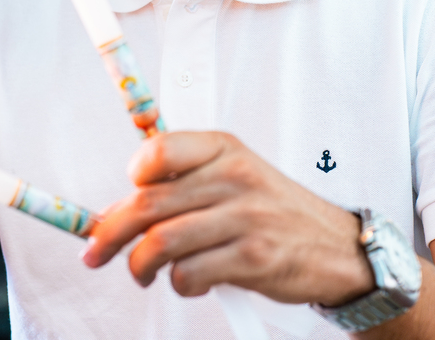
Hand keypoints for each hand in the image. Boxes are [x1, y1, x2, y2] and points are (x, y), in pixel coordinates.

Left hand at [81, 131, 374, 305]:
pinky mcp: (253, 258)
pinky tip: (190, 281)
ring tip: (143, 272)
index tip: (122, 196)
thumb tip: (117, 208)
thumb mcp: (235, 177)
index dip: (132, 175)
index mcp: (223, 149)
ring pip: (161, 243)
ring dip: (139, 265)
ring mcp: (245, 218)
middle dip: (111, 234)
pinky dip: (179, 284)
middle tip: (97, 252)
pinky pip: (189, 274)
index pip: (159, 149)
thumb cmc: (273, 211)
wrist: (337, 248)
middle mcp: (234, 177)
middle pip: (148, 204)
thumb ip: (182, 184)